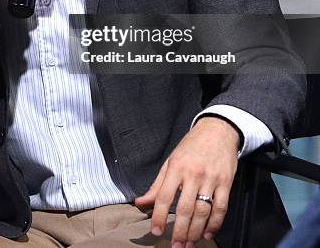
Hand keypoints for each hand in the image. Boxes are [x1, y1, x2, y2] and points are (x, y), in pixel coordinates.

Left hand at [135, 117, 239, 246]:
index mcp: (176, 167)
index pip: (164, 196)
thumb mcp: (171, 161)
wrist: (217, 130)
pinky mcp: (226, 182)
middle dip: (179, 230)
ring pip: (203, 211)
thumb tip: (140, 203)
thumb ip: (157, 185)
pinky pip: (221, 207)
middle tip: (175, 246)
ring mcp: (211, 178)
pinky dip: (215, 224)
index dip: (158, 215)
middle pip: (185, 208)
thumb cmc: (191, 146)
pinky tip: (208, 234)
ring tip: (189, 244)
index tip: (155, 231)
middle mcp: (193, 174)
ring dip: (196, 231)